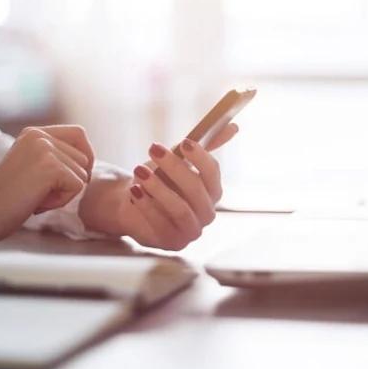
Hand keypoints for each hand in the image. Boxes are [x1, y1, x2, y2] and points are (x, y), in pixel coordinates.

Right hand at [0, 125, 94, 247]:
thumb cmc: (7, 198)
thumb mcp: (32, 166)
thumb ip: (54, 157)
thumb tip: (89, 160)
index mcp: (34, 133)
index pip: (79, 134)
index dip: (85, 156)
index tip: (73, 177)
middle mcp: (39, 135)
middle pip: (85, 157)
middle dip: (72, 181)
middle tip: (42, 193)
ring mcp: (44, 148)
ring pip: (83, 174)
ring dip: (64, 192)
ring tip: (36, 196)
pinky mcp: (49, 166)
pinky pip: (78, 186)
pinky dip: (61, 201)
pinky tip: (37, 202)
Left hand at [78, 123, 237, 249]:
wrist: (134, 203)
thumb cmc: (161, 180)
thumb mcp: (178, 159)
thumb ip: (202, 146)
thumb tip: (233, 127)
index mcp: (213, 190)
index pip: (213, 172)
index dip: (200, 157)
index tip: (184, 143)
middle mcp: (207, 211)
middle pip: (196, 189)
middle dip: (174, 167)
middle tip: (153, 149)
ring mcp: (192, 229)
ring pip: (179, 208)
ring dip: (159, 188)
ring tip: (139, 171)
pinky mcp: (173, 242)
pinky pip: (161, 225)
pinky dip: (147, 207)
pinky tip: (135, 191)